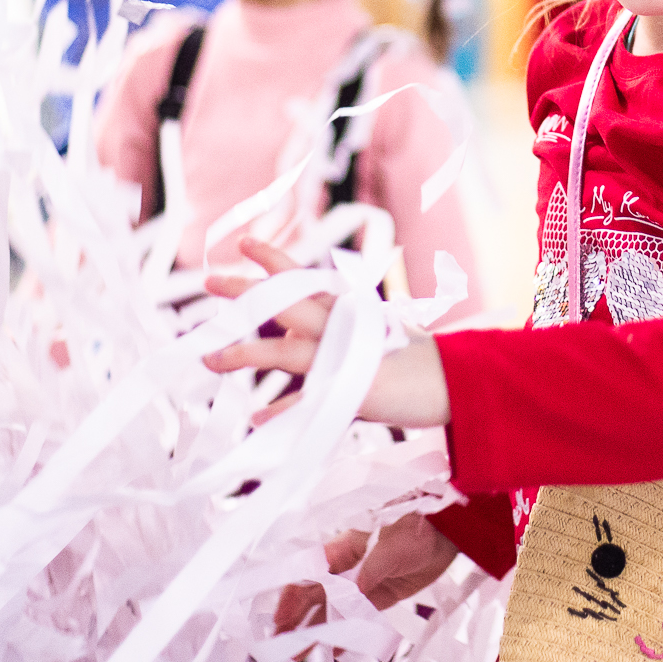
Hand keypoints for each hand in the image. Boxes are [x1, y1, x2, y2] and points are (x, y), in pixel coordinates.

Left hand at [202, 237, 452, 428]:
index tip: (246, 243)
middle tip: (209, 282)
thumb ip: (327, 337)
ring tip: (209, 360)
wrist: (453, 381)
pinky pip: (306, 403)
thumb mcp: (368, 336)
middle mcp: (341, 326)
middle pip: (284, 303)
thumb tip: (288, 344)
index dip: (274, 260)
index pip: (304, 278)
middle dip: (245, 293)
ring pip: (284, 350)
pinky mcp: (350, 391)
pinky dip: (280, 412)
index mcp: (347, 309)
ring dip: (243, 355)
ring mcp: (344, 357)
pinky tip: (256, 419)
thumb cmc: (409, 359)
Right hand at [273, 515, 461, 638]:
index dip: (291, 595)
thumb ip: (369, 572)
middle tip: (280, 645)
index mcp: (341, 548)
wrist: (444, 534)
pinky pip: (356, 618)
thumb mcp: (389, 548)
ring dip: (316, 631)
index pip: (308, 573)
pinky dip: (345, 633)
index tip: (279, 618)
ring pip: (332, 610)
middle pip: (314, 596)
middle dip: (295, 620)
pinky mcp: (378, 597)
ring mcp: (360, 584)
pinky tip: (333, 650)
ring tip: (299, 654)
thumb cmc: (414, 531)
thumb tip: (352, 594)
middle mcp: (345, 567)